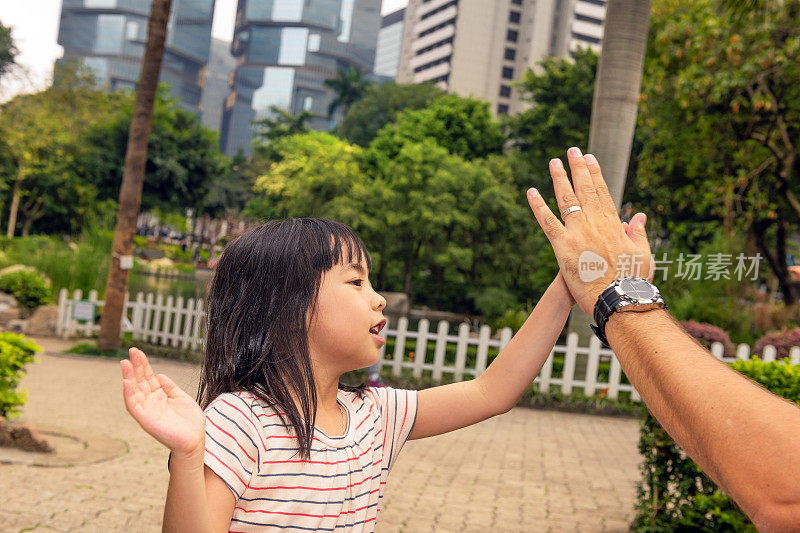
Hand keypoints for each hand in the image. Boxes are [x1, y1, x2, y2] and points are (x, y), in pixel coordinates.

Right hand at [121, 347, 204, 455]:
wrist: (195, 440)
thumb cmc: (189, 422)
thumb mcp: (180, 397)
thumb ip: (169, 387)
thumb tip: (159, 375)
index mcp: (159, 396)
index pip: (148, 377)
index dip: (143, 364)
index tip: (137, 351)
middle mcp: (151, 402)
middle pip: (139, 381)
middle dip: (135, 366)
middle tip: (131, 351)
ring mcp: (147, 411)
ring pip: (134, 391)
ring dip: (128, 377)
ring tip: (125, 363)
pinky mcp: (146, 421)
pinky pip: (134, 406)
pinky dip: (129, 394)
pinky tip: (126, 382)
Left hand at [526, 147, 652, 314]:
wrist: (619, 300)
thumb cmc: (633, 281)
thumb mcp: (642, 254)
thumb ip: (637, 233)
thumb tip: (637, 216)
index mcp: (613, 224)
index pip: (602, 192)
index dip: (595, 174)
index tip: (590, 159)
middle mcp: (594, 223)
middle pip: (585, 189)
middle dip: (578, 168)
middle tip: (572, 151)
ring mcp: (577, 232)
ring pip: (566, 199)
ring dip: (559, 178)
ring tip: (554, 162)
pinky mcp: (562, 246)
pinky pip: (547, 222)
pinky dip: (538, 206)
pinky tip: (530, 192)